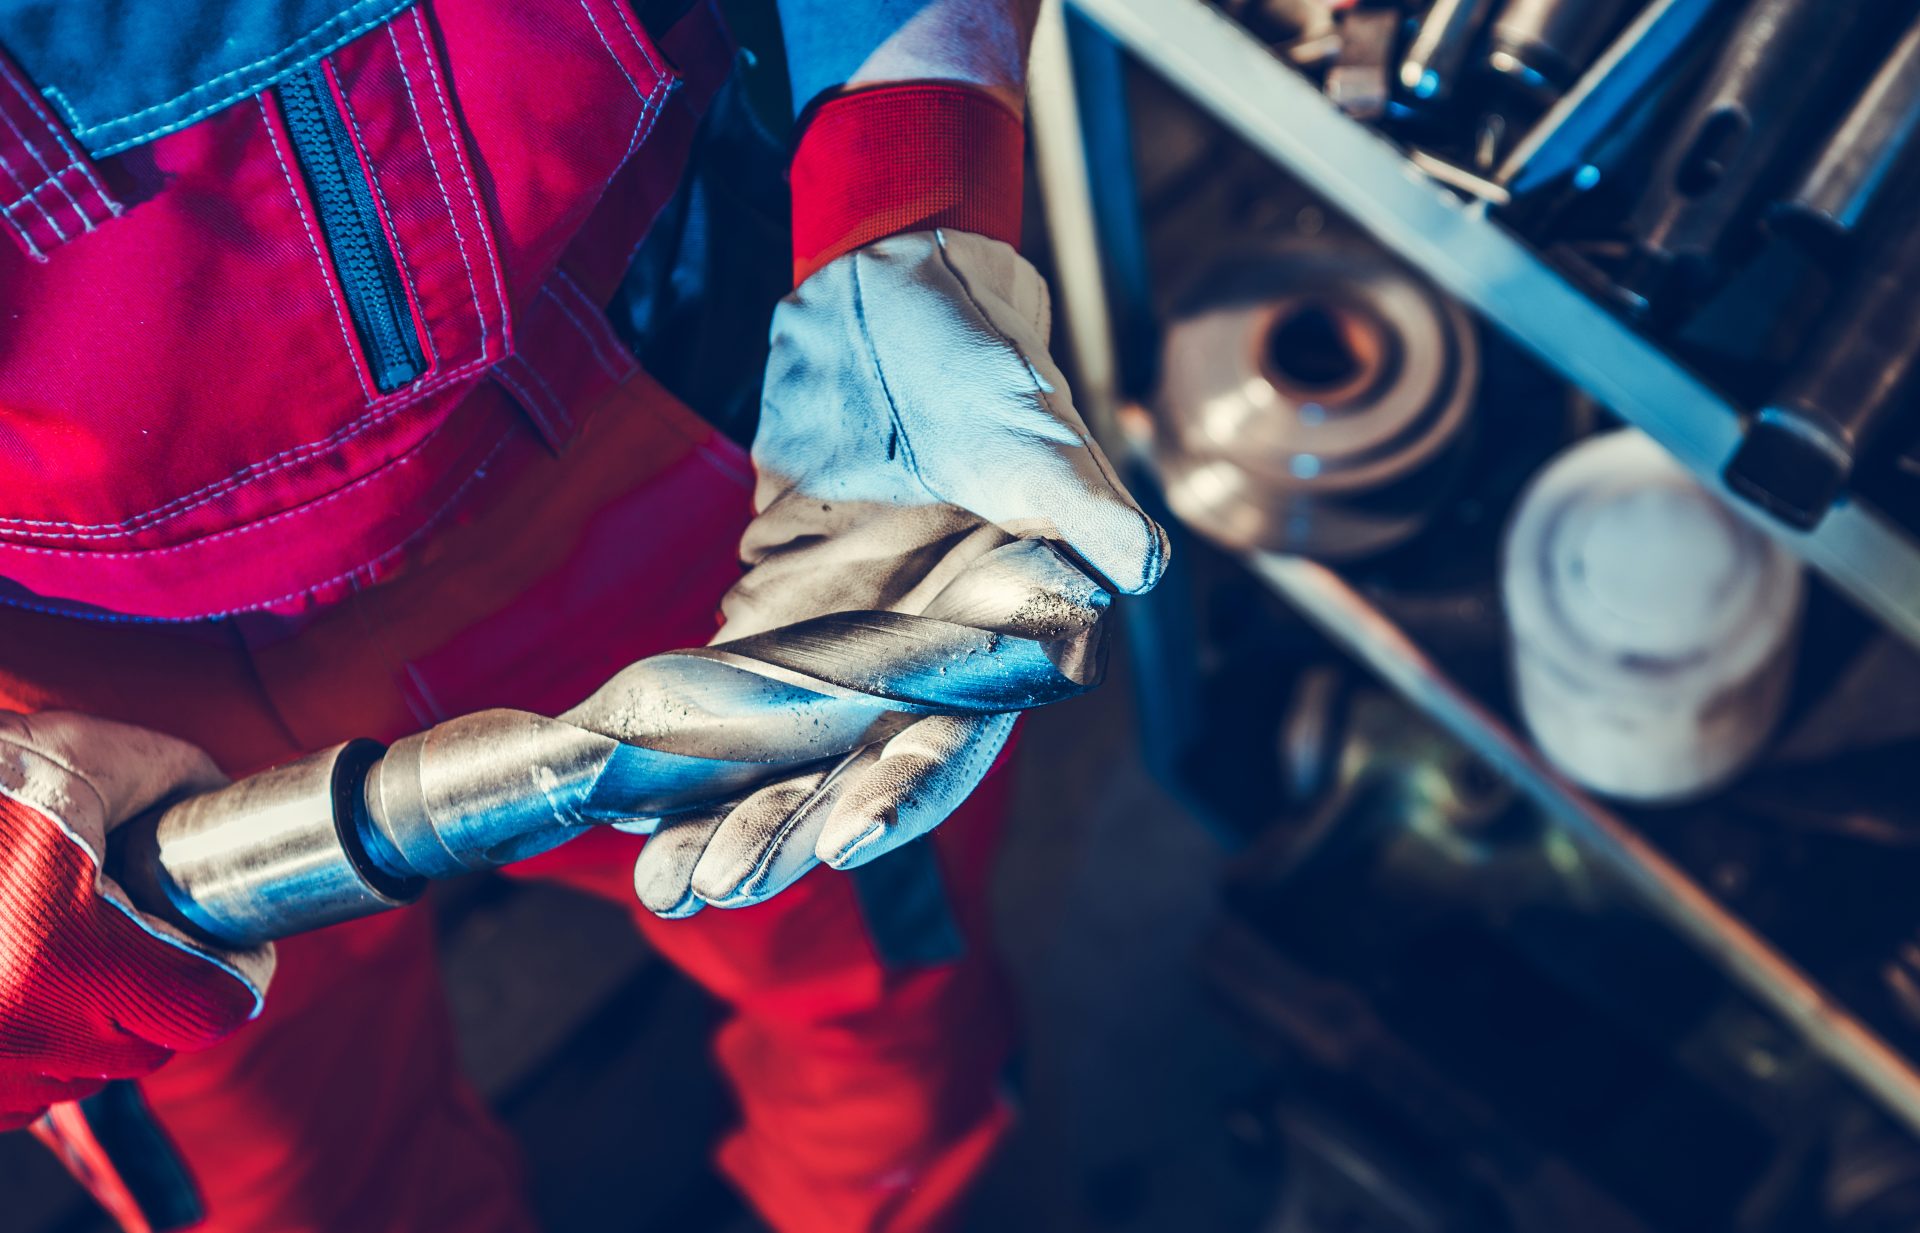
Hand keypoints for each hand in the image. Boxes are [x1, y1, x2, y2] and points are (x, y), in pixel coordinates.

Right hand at [0, 711, 271, 1128]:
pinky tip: (17, 974)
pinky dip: (35, 1042)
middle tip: (147, 929)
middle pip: (151, 1045)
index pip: (207, 1008)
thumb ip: (177, 785)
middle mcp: (11, 1033)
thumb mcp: (83, 757)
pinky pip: (20, 1090)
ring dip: (96, 1023)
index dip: (239, 969)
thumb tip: (228, 812)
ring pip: (84, 1074)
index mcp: (58, 956)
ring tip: (67, 945)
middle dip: (167, 990)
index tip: (234, 936)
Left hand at [629, 229, 1166, 917]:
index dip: (902, 792)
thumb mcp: (1029, 420)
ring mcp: (843, 653)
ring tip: (666, 879)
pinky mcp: (775, 624)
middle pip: (852, 775)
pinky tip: (635, 811)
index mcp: (994, 640)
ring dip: (729, 821)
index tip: (843, 839)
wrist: (887, 303)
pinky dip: (688, 761)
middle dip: (789, 831)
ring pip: (786, 762)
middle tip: (717, 880)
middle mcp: (919, 666)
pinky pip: (729, 709)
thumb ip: (1077, 496)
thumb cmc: (976, 360)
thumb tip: (1138, 561)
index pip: (952, 738)